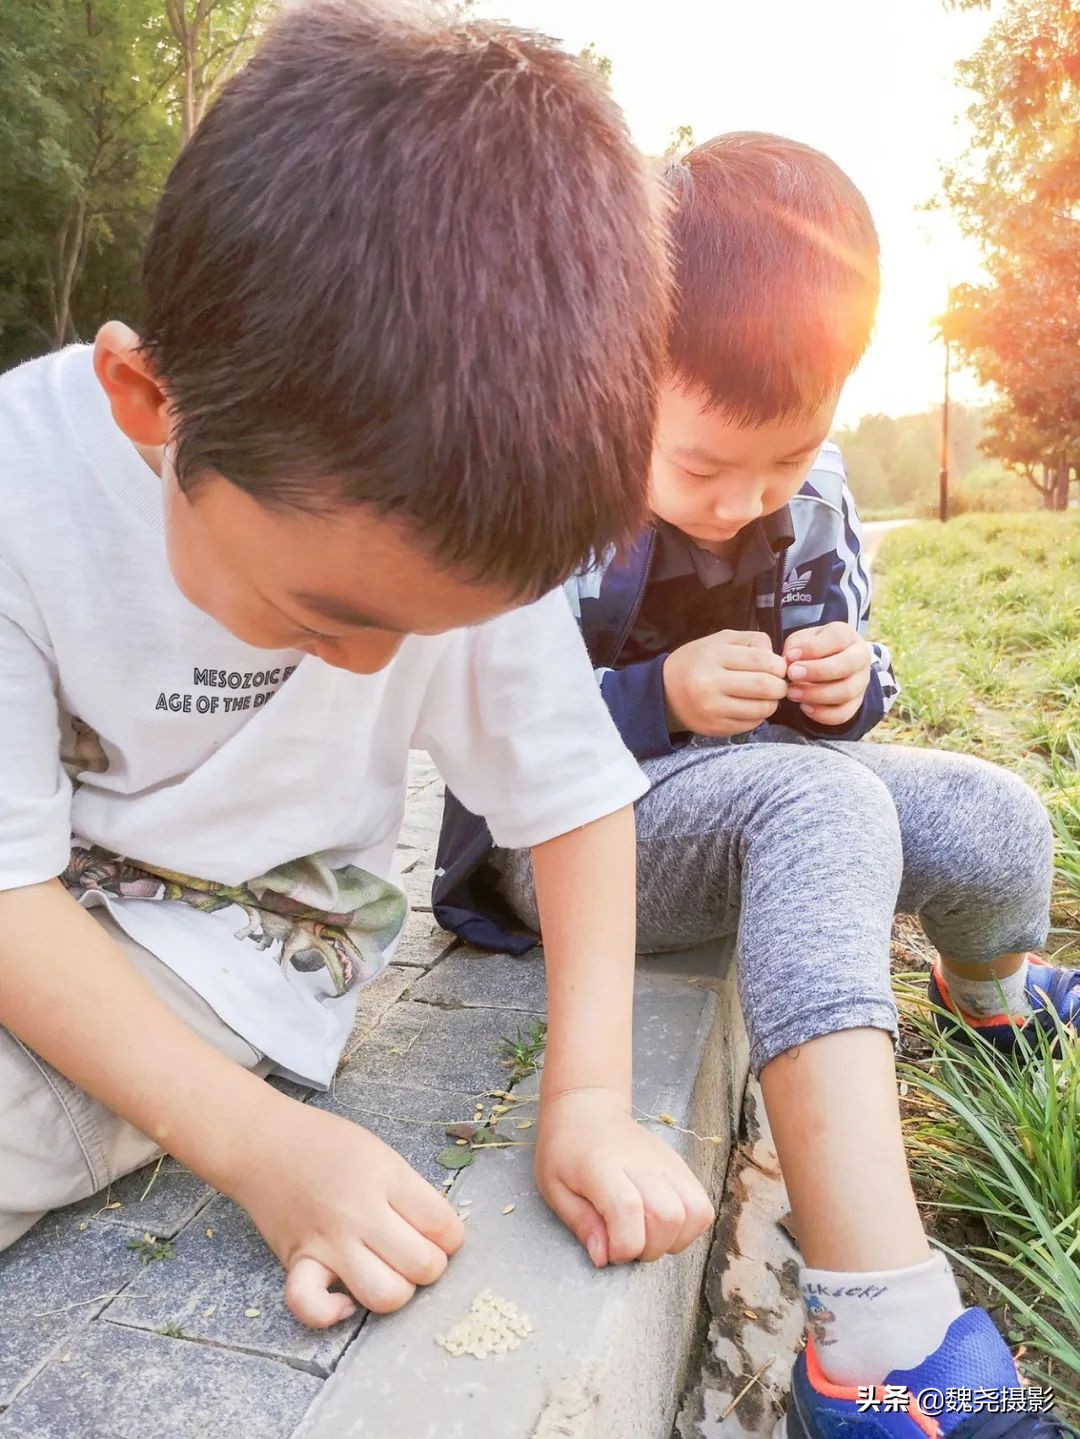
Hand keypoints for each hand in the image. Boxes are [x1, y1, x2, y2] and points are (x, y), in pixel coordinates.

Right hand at [227, 1089, 464, 1326]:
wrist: (262, 1141)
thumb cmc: (325, 1143)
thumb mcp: (381, 1153)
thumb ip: (410, 1192)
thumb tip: (438, 1236)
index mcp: (386, 1178)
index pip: (444, 1227)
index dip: (451, 1237)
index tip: (439, 1234)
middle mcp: (360, 1212)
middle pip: (422, 1266)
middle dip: (430, 1266)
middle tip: (415, 1251)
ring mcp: (327, 1242)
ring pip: (384, 1295)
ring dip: (396, 1292)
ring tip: (389, 1273)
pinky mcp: (297, 1263)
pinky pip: (313, 1308)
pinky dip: (332, 1314)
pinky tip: (345, 1301)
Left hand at [534, 1086, 714, 1265]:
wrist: (589, 1109)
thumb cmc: (566, 1149)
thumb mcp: (555, 1187)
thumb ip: (581, 1223)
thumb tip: (604, 1258)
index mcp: (602, 1166)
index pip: (627, 1209)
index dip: (623, 1245)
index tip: (608, 1250)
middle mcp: (642, 1162)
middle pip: (668, 1216)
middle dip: (649, 1248)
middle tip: (625, 1243)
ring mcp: (667, 1162)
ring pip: (695, 1212)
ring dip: (674, 1240)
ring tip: (647, 1236)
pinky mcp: (681, 1167)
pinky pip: (703, 1207)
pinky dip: (689, 1227)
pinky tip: (663, 1227)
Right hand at [663, 630, 787, 736]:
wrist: (664, 693)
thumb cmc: (698, 662)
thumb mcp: (720, 640)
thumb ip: (752, 641)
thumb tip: (780, 661)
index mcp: (713, 655)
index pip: (761, 660)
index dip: (779, 665)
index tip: (778, 668)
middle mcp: (710, 682)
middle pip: (765, 686)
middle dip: (780, 685)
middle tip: (777, 684)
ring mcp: (712, 709)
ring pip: (762, 708)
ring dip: (772, 702)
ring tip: (764, 696)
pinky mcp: (715, 728)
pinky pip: (751, 724)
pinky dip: (758, 715)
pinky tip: (749, 706)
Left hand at [784, 622, 871, 725]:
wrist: (826, 664)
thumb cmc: (811, 649)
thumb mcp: (802, 640)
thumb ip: (795, 647)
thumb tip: (789, 661)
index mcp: (847, 635)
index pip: (837, 638)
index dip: (813, 648)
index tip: (791, 656)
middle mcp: (860, 657)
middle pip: (847, 665)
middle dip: (817, 672)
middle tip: (792, 675)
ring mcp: (861, 682)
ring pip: (846, 692)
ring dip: (816, 695)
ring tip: (792, 693)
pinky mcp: (856, 703)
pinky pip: (843, 714)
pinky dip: (822, 714)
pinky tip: (804, 707)